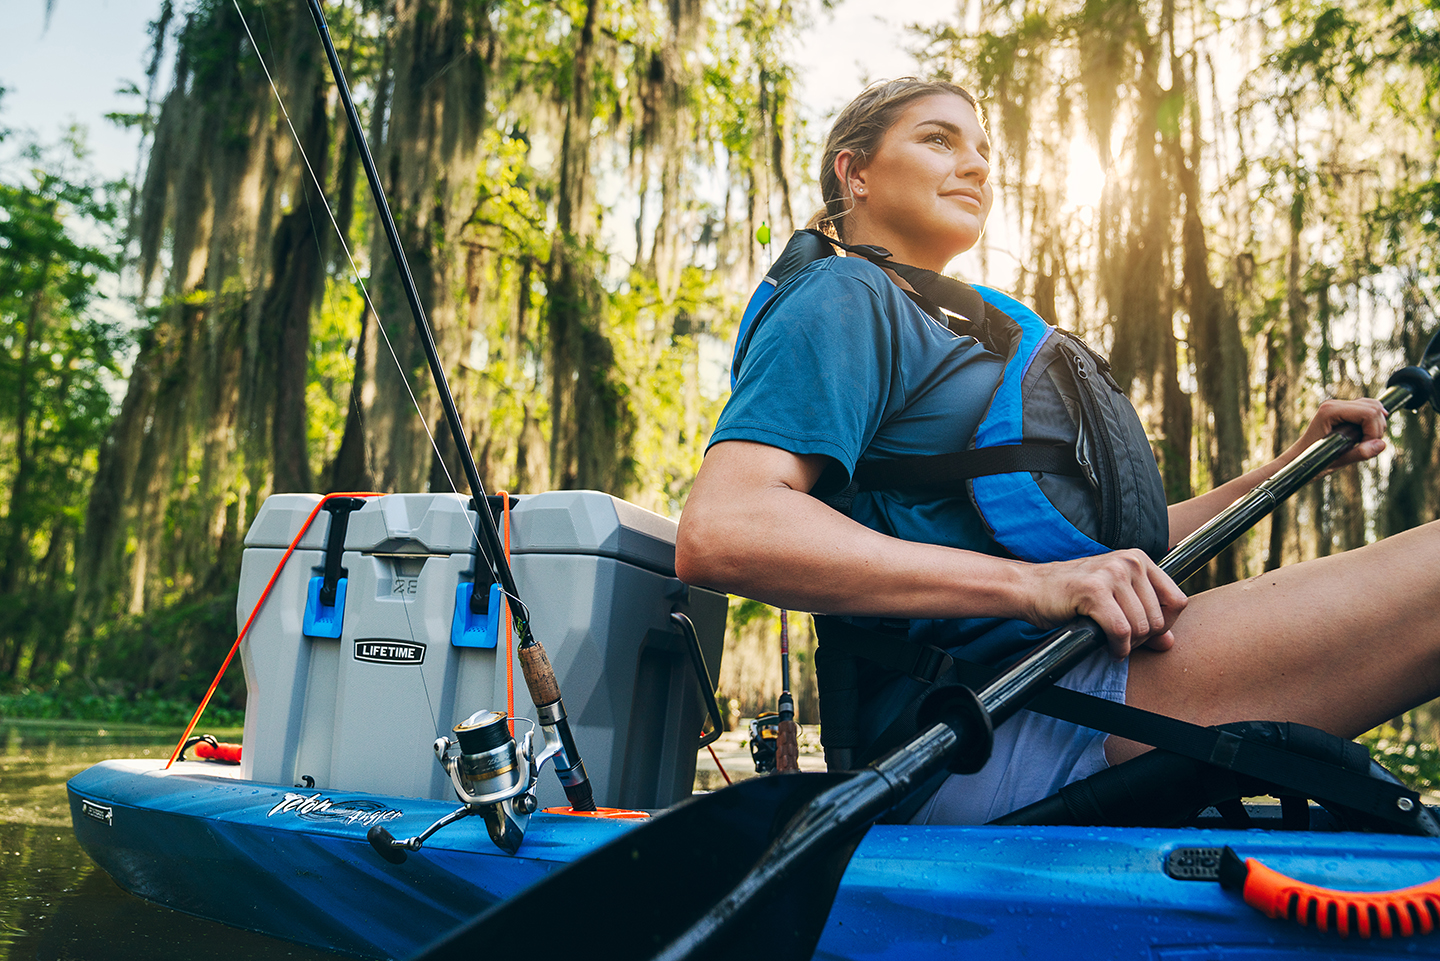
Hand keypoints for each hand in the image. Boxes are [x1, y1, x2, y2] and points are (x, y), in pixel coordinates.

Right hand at [1023, 549, 1187, 658]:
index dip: (1166, 625)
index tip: (1144, 633)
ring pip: (1141, 627)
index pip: (1177, 601)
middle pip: (1160, 619)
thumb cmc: (1072, 595)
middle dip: (1143, 639)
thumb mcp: (1116, 600)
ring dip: (1128, 645)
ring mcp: (1111, 573)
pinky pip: (1121, 631)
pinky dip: (1117, 647)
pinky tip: (1107, 645)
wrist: (1031, 588)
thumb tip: (1170, 643)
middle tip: (1122, 640)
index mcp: (1138, 559)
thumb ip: (1145, 617)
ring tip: (1112, 641)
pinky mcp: (1093, 590)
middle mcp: (1129, 562)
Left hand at [1291, 397, 1387, 472]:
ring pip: (1373, 406)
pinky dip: (1374, 420)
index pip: (1369, 413)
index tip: (1365, 447)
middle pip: (1374, 407)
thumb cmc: (1312, 461)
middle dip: (1376, 428)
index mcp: (1330, 411)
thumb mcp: (1336, 461)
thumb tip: (1381, 444)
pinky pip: (1367, 408)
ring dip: (1376, 425)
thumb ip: (1359, 453)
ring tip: (1365, 442)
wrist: (1298, 459)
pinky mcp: (1343, 410)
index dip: (1374, 431)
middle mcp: (1334, 404)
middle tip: (1366, 446)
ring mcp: (1338, 405)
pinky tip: (1370, 433)